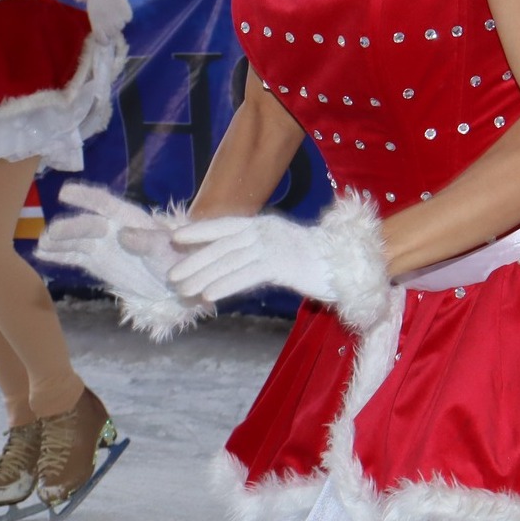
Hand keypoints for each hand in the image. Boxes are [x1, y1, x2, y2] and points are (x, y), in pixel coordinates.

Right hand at [34, 182, 207, 340]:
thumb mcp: (167, 251)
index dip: (85, 197)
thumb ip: (148, 242)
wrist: (178, 284)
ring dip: (58, 241)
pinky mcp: (97, 263)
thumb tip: (122, 234)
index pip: (104, 204)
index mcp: (130, 219)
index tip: (64, 192)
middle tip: (51, 234)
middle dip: (68, 228)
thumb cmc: (178, 260)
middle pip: (86, 225)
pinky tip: (41, 255)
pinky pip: (75, 257)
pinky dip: (59, 256)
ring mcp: (103, 246)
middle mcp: (112, 228)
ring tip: (42, 244)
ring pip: (76, 241)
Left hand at [84, 0, 130, 39]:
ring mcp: (118, 20)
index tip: (106, 35)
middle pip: (114, 33)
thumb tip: (104, 31)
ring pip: (122, 25)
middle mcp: (108, 27)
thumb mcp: (93, 14)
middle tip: (110, 19)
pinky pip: (128, 18)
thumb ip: (99, 24)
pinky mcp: (126, 13)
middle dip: (112, 29)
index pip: (104, 41)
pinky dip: (126, 14)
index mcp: (97, 27)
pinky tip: (121, 7)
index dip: (106, 39)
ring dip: (119, 21)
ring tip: (115, 11)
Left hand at [168, 197, 393, 330]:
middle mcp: (266, 231)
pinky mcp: (282, 264)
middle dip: (194, 260)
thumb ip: (258, 252)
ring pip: (230, 260)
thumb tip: (231, 262)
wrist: (348, 265)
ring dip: (203, 275)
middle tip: (171, 275)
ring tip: (183, 289)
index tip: (176, 237)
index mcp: (264, 225)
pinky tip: (208, 295)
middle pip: (222, 245)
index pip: (225, 226)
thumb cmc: (314, 261)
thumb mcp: (281, 250)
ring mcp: (274, 246)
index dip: (200, 231)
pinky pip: (247, 275)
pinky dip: (225, 284)